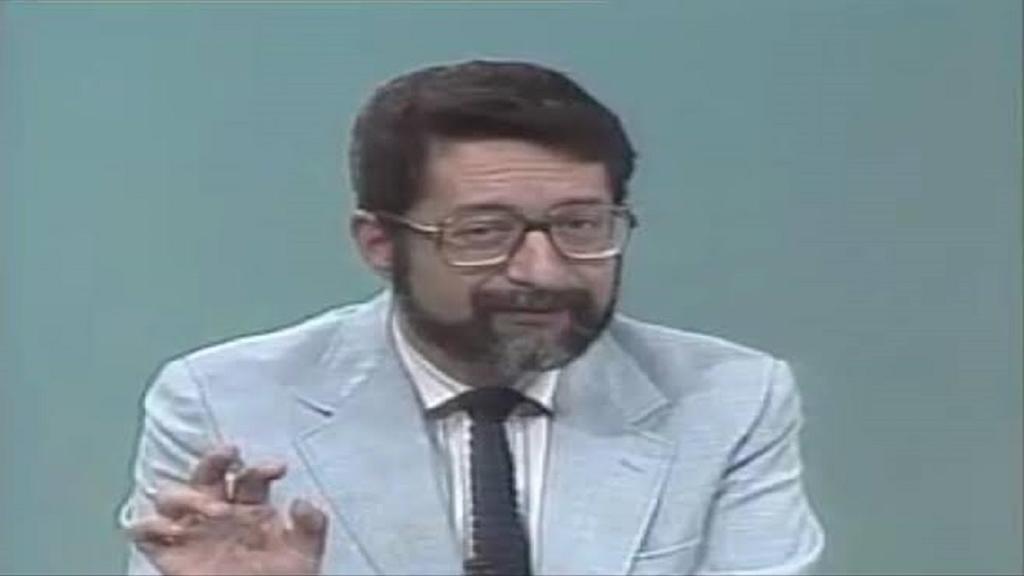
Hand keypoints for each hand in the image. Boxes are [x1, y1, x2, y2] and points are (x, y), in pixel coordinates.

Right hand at [126, 445, 328, 575]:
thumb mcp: (304, 552)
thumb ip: (311, 526)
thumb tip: (301, 502)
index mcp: (250, 507)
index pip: (249, 475)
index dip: (261, 468)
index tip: (278, 469)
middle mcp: (217, 512)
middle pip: (205, 473)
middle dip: (215, 459)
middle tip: (229, 456)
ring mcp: (192, 532)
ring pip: (170, 497)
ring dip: (186, 496)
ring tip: (212, 510)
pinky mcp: (170, 555)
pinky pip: (143, 532)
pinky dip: (149, 526)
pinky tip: (175, 530)